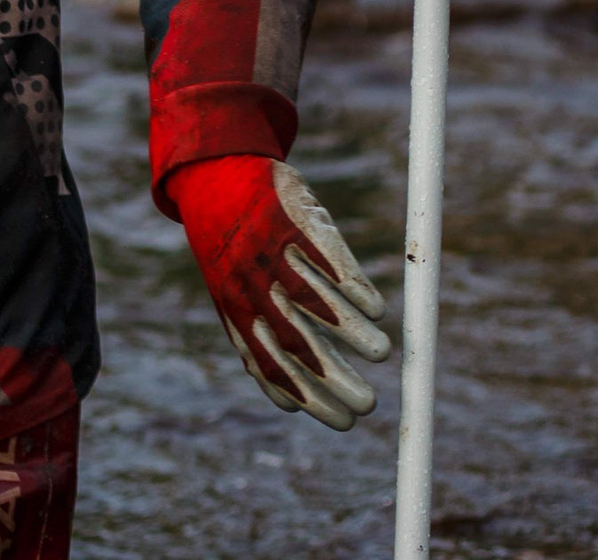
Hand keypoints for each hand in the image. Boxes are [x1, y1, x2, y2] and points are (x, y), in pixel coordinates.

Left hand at [164, 154, 391, 430]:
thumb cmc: (232, 249)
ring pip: (320, 305)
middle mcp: (253, 288)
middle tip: (369, 405)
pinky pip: (332, 264)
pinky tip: (375, 309)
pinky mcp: (296, 224)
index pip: (272, 369)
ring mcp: (275, 254)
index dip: (310, 400)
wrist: (215, 175)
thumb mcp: (232, 296)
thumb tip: (290, 402)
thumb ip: (256, 342)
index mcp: (235, 310)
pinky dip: (357, 290)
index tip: (343, 423)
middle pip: (299, 346)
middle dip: (337, 382)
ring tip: (382, 354)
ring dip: (355, 335)